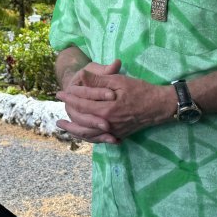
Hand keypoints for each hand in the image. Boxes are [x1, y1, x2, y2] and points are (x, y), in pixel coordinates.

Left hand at [57, 62, 173, 140]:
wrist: (159, 106)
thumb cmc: (140, 90)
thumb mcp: (119, 81)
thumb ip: (99, 81)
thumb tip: (81, 77)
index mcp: (106, 108)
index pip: (82, 103)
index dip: (69, 97)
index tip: (60, 93)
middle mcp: (108, 123)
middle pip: (81, 121)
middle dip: (68, 114)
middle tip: (57, 109)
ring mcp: (113, 131)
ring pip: (88, 134)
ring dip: (73, 129)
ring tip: (62, 125)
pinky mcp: (118, 135)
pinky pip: (98, 139)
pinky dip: (87, 137)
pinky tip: (81, 133)